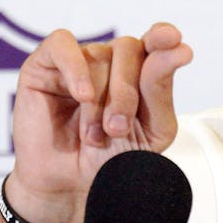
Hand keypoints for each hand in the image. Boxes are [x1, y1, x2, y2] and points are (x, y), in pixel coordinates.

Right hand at [1, 23, 191, 222]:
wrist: (70, 185)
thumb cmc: (110, 157)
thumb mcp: (151, 130)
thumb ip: (162, 88)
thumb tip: (178, 48)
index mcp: (140, 70)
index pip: (155, 40)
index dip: (162, 37)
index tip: (172, 40)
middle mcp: (110, 59)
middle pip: (129, 48)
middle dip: (127, 93)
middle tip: (117, 128)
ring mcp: (78, 59)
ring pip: (99, 55)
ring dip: (99, 101)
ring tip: (92, 134)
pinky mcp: (44, 64)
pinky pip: (63, 45)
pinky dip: (75, 68)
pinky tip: (82, 95)